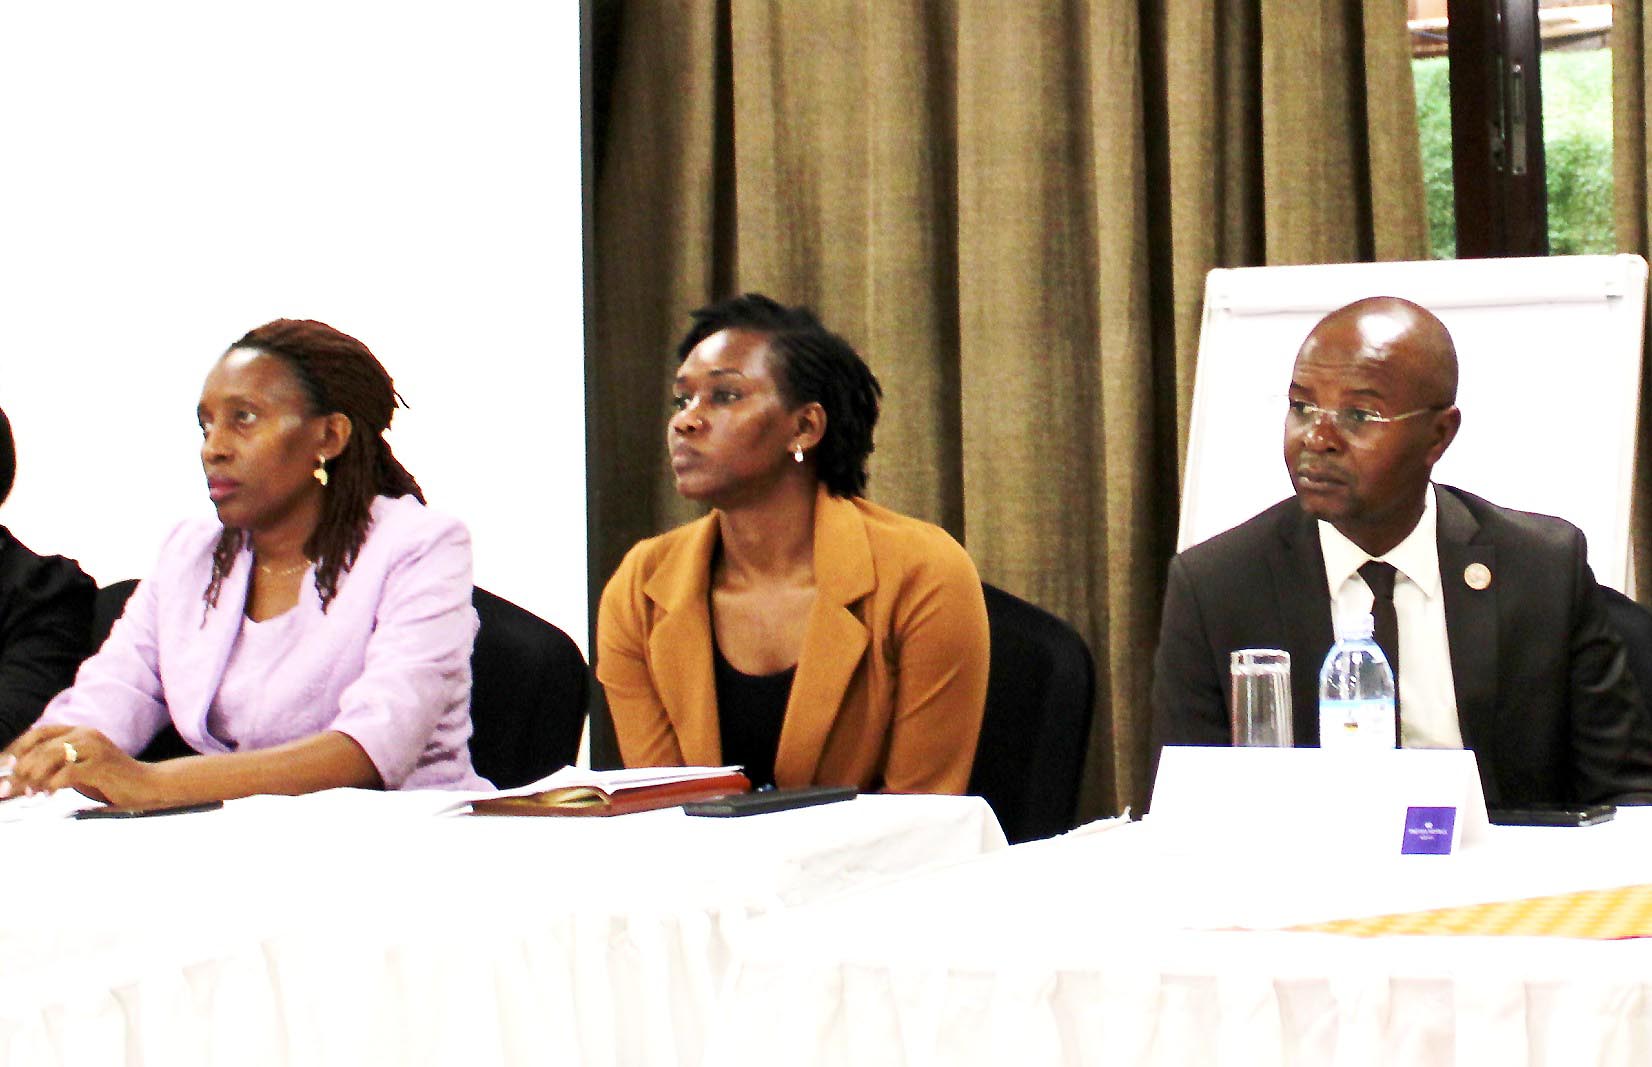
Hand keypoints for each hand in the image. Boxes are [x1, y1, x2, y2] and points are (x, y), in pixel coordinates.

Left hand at [1, 726, 156, 806]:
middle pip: (42, 746)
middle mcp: (87, 734)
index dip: (19, 748)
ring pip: (52, 756)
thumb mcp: (80, 768)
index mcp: (81, 732)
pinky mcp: (101, 765)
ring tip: (31, 793)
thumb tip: (20, 777)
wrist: (147, 785)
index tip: (6, 767)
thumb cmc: (111, 780)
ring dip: (35, 777)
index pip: (40, 733)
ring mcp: (95, 748)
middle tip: (9, 788)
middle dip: (21, 769)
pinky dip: (53, 785)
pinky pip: (67, 773)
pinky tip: (50, 795)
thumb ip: (56, 767)